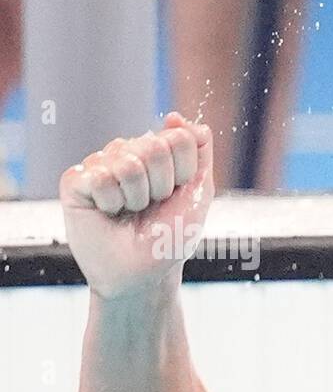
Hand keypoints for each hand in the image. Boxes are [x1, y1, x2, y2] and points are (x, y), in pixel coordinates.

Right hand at [60, 112, 213, 298]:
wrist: (144, 274)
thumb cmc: (170, 237)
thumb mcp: (197, 194)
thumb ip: (198, 153)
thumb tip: (178, 117)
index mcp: (157, 153)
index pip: (179, 138)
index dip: (185, 173)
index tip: (177, 195)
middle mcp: (126, 153)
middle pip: (154, 146)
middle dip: (163, 186)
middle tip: (152, 206)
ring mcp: (100, 164)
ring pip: (128, 162)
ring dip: (138, 197)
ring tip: (130, 212)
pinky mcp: (75, 180)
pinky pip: (100, 177)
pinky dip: (111, 202)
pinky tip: (107, 213)